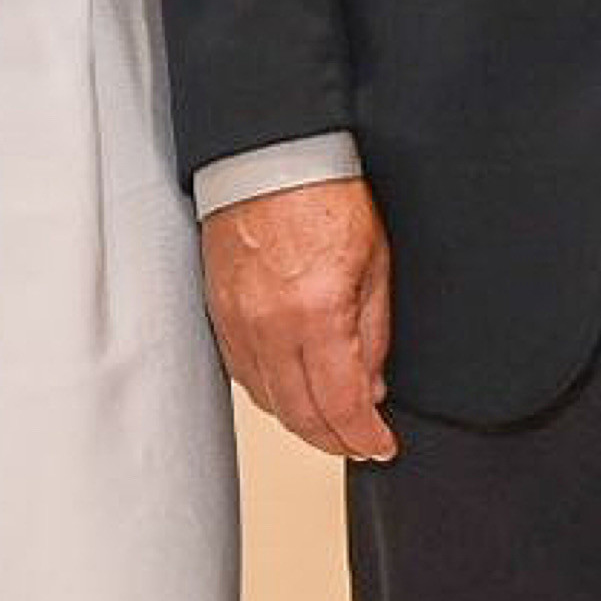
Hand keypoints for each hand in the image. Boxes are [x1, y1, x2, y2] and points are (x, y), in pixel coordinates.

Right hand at [201, 178, 397, 461]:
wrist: (270, 154)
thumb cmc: (324, 192)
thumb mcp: (375, 262)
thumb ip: (374, 333)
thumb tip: (371, 387)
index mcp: (316, 312)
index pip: (341, 405)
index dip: (365, 437)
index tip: (382, 445)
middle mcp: (269, 325)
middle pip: (300, 417)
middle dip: (336, 441)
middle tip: (361, 443)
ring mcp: (237, 322)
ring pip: (268, 402)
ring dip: (302, 422)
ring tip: (332, 422)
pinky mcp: (218, 313)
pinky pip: (242, 374)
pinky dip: (271, 393)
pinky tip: (292, 390)